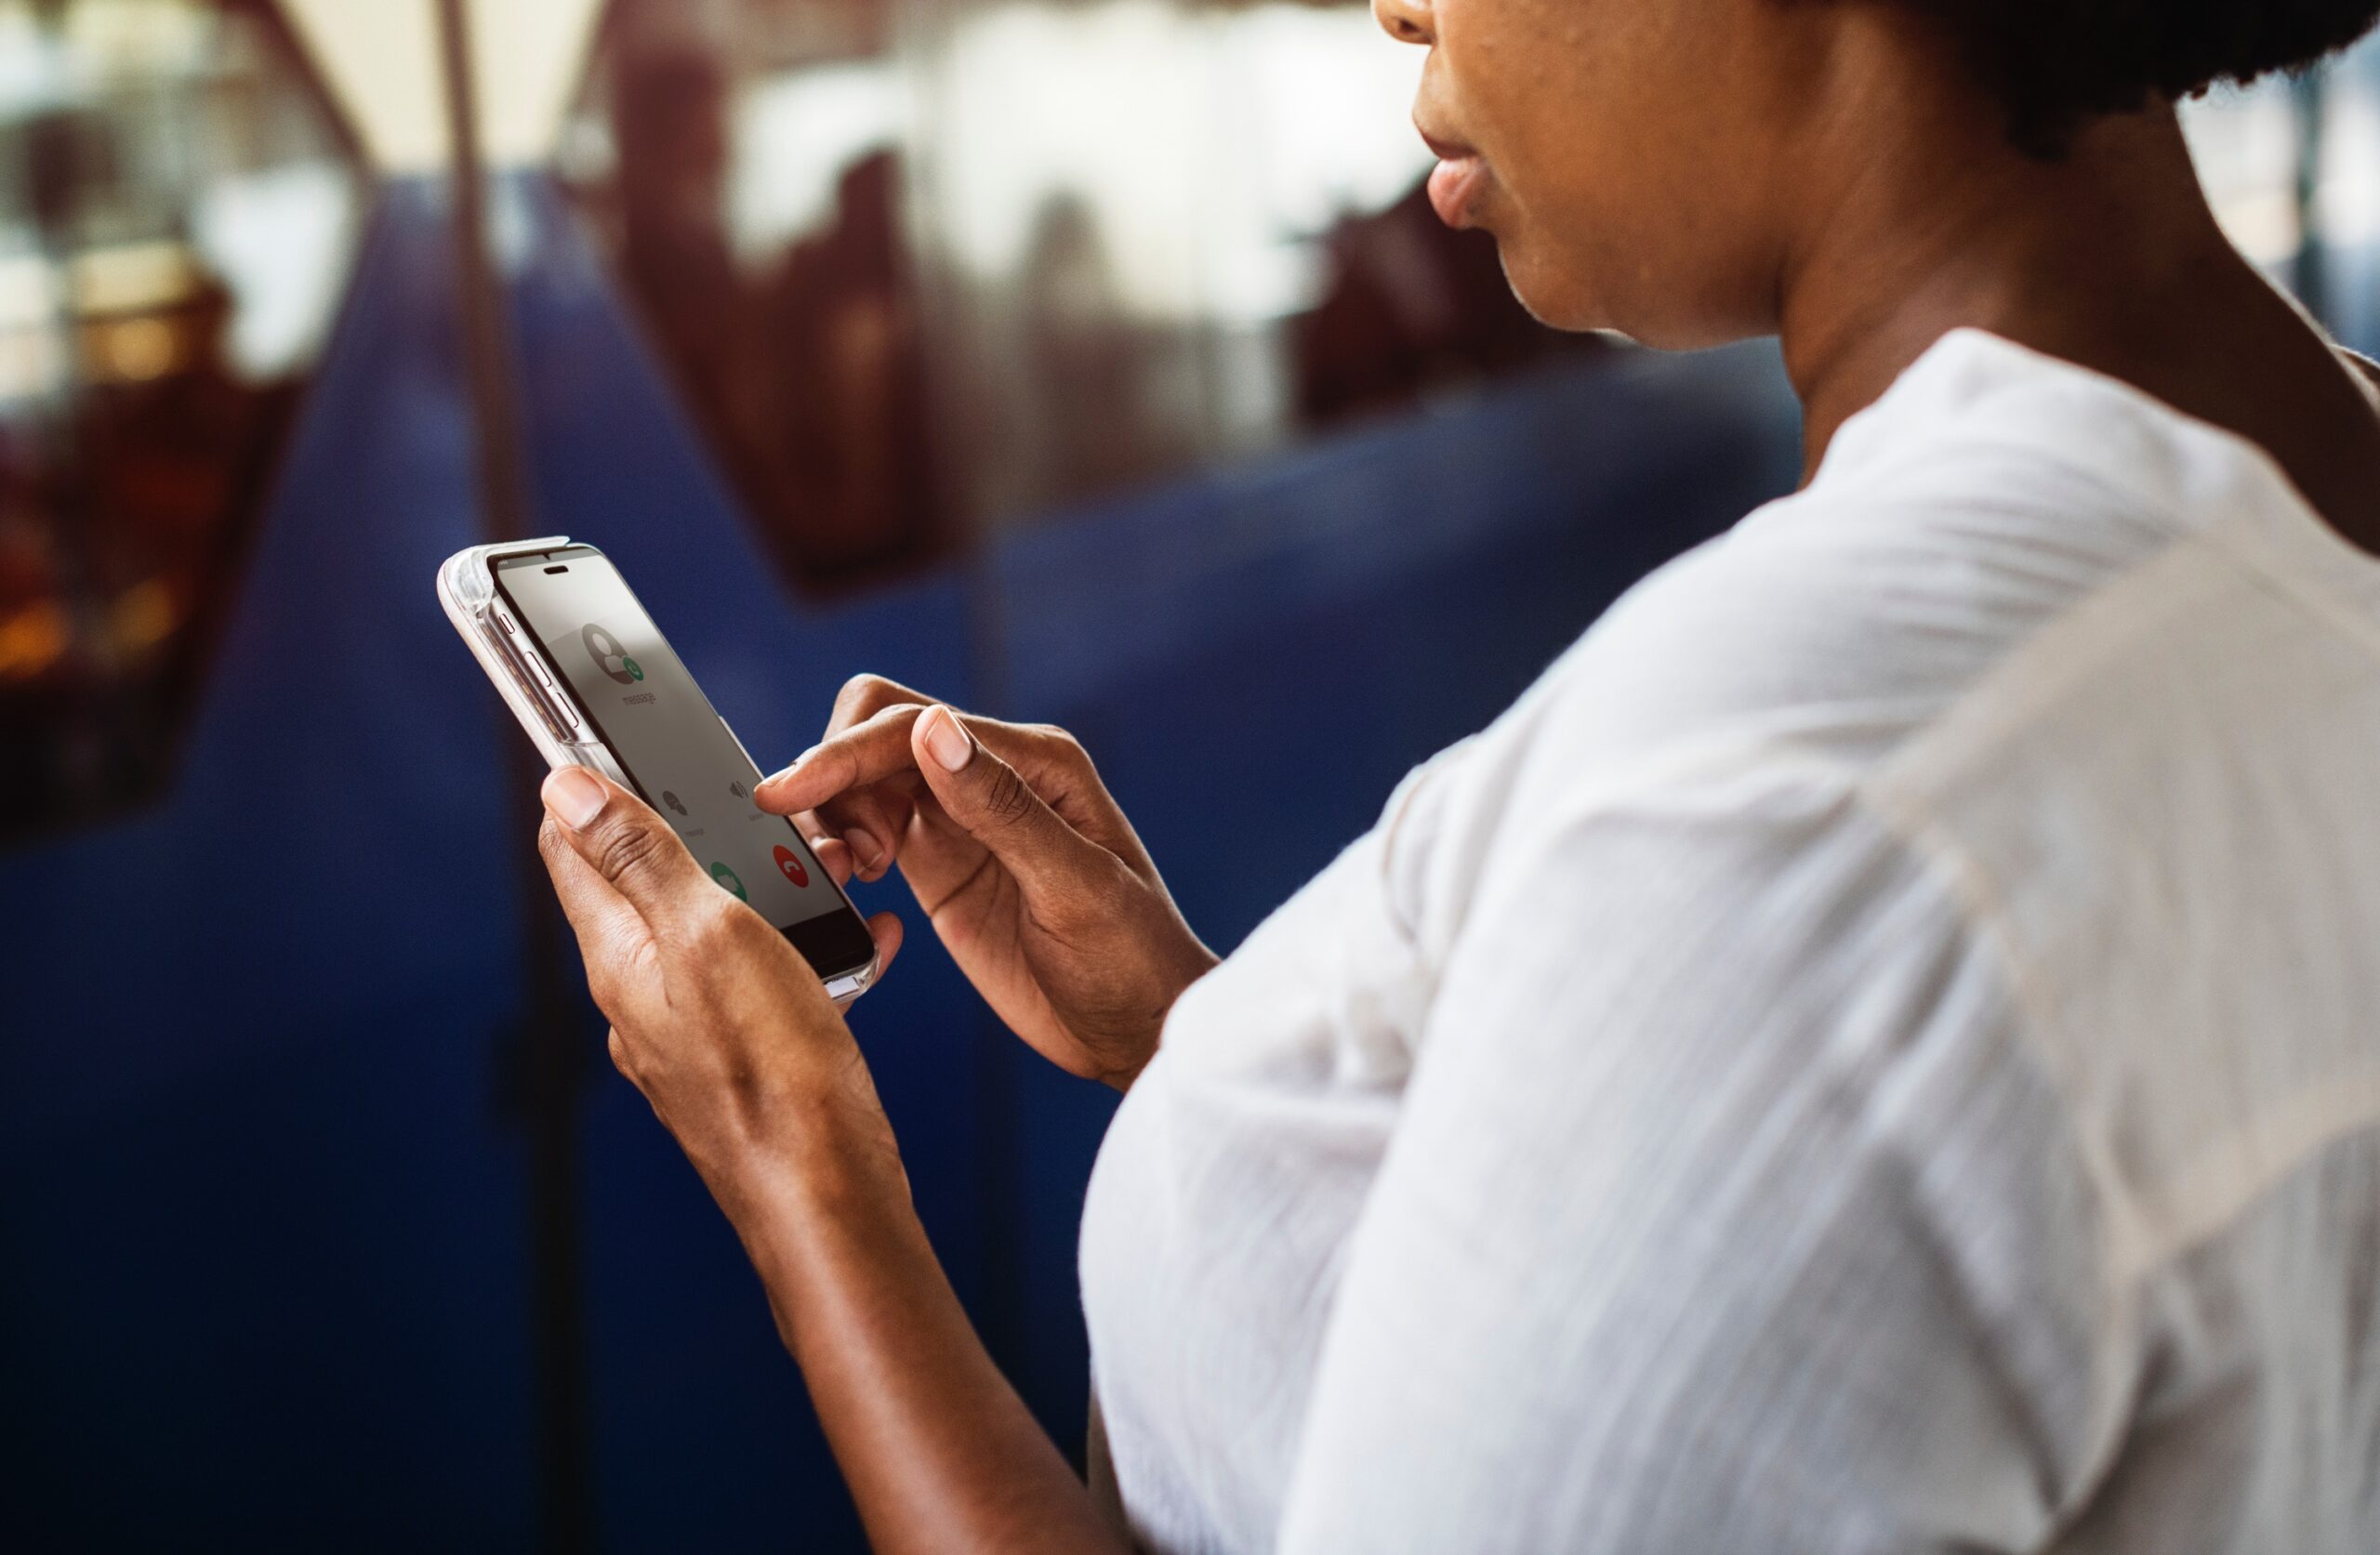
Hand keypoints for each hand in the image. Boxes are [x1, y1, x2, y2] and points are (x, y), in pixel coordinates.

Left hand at [536, 765, 907, 1202]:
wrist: (831, 1200)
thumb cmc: (773, 1074)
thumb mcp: (710, 936)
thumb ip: (643, 860)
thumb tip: (566, 788)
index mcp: (619, 957)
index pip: (573, 845)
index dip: (591, 783)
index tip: (620, 738)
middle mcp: (639, 996)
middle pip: (651, 883)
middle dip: (705, 836)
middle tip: (766, 816)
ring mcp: (689, 1033)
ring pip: (717, 930)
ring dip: (767, 892)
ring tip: (827, 878)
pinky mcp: (741, 1060)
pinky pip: (764, 981)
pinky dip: (803, 952)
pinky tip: (854, 948)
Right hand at [754, 676, 1215, 1088]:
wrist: (1139, 1033)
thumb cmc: (1132, 960)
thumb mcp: (1075, 887)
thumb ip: (1002, 808)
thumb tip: (934, 729)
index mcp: (1037, 762)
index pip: (915, 725)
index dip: (845, 752)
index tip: (790, 792)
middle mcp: (993, 776)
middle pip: (879, 734)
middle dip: (834, 776)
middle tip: (838, 853)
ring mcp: (962, 820)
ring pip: (865, 780)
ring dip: (833, 814)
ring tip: (849, 873)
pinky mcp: (940, 865)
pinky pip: (868, 829)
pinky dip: (841, 846)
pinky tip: (853, 883)